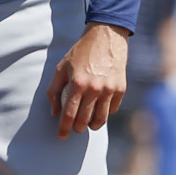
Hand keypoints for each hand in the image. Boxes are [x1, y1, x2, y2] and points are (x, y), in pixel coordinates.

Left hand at [45, 22, 129, 139]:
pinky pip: (112, 109)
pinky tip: (99, 108)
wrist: (106, 37)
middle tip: (74, 129)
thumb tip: (54, 112)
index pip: (69, 114)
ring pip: (101, 119)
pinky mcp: (121, 89)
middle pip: (85, 120)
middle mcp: (94, 89)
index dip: (64, 128)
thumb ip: (54, 90)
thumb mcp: (61, 67)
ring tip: (87, 123)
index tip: (61, 137)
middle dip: (78, 128)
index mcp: (77, 84)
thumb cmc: (80, 53)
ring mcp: (109, 90)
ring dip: (92, 125)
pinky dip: (105, 112)